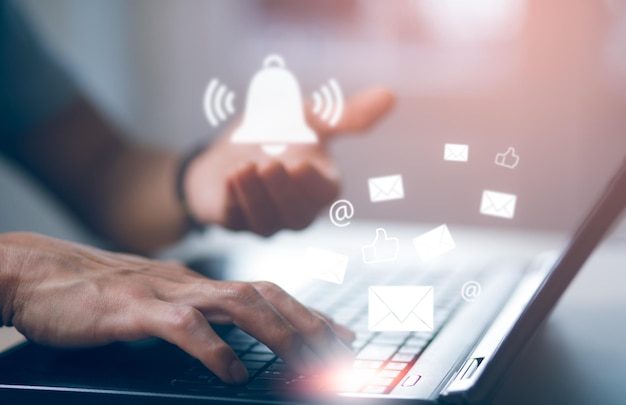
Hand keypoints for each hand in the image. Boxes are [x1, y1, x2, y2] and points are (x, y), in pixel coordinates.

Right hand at [1, 232, 354, 383]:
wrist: (41, 273)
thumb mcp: (157, 303)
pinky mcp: (134, 309)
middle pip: (267, 295)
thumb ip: (195, 316)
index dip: (309, 313)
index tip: (339, 335)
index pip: (269, 292)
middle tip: (342, 353)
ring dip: (279, 333)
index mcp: (199, 283)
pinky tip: (234, 373)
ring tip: (306, 362)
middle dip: (310, 324)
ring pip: (239, 304)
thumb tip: (231, 342)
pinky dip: (214, 349)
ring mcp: (166, 292)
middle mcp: (192, 283)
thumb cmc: (99, 294)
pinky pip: (184, 327)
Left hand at [184, 87, 394, 235]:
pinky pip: (233, 219)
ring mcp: (264, 218)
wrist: (232, 145)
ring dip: (256, 196)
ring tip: (243, 168)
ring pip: (266, 222)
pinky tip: (228, 176)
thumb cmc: (280, 133)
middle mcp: (295, 209)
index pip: (324, 195)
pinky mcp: (232, 218)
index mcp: (319, 187)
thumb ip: (347, 115)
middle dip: (283, 192)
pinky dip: (233, 200)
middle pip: (297, 216)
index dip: (313, 184)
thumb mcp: (311, 117)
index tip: (300, 164)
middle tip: (271, 164)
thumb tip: (390, 95)